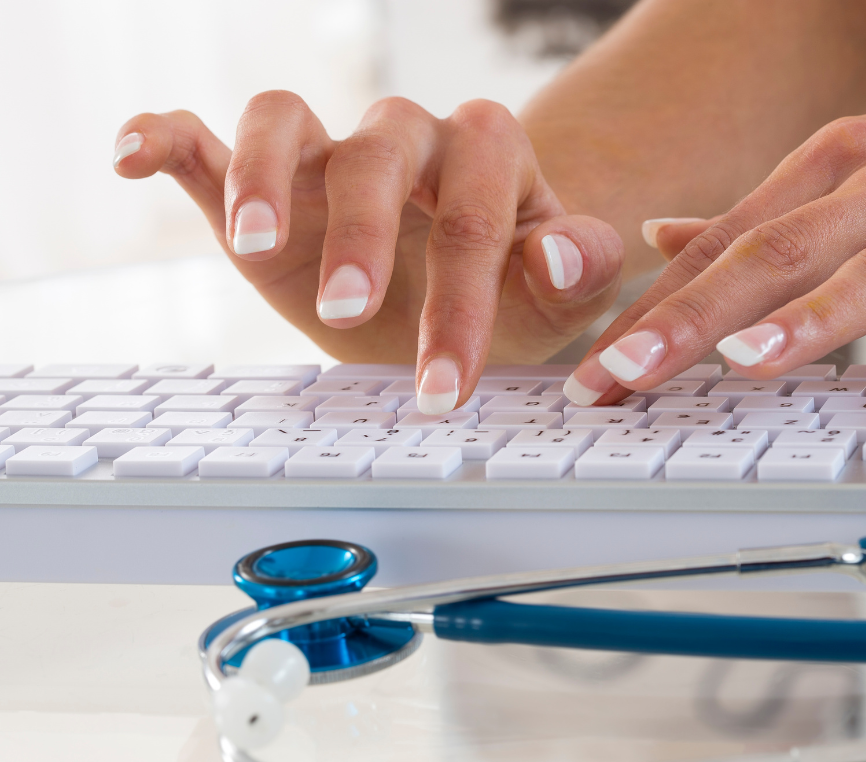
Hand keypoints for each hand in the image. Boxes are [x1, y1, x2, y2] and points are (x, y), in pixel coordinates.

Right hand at [113, 93, 622, 412]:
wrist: (457, 307)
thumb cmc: (513, 297)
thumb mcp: (559, 301)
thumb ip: (578, 270)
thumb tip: (553, 253)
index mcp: (485, 154)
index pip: (472, 209)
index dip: (460, 298)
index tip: (445, 385)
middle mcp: (404, 138)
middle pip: (376, 153)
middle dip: (364, 235)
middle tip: (352, 313)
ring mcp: (327, 155)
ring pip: (284, 121)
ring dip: (264, 176)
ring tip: (259, 244)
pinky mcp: (263, 184)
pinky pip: (207, 137)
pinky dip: (169, 138)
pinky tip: (135, 159)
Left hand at [561, 69, 865, 405]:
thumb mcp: (854, 164)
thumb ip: (759, 213)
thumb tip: (664, 238)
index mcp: (834, 166)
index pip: (727, 242)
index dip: (657, 305)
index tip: (599, 362)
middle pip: (780, 252)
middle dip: (695, 317)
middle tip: (628, 373)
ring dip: (817, 318)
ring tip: (751, 362)